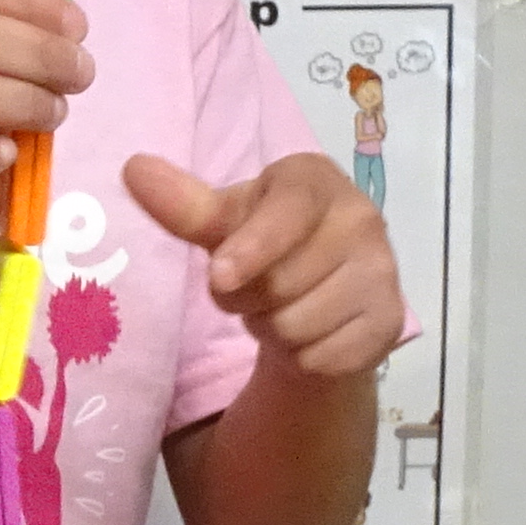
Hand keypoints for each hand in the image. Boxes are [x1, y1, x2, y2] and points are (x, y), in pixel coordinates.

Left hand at [124, 150, 405, 379]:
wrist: (320, 292)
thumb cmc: (263, 242)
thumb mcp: (223, 222)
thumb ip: (184, 204)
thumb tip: (135, 169)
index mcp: (316, 180)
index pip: (288, 212)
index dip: (252, 248)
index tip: (219, 277)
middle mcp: (362, 218)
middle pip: (282, 281)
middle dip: (248, 296)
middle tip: (252, 287)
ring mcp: (383, 271)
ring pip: (300, 325)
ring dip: (273, 329)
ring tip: (281, 307)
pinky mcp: (390, 321)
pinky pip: (325, 356)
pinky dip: (303, 356)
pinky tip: (308, 332)